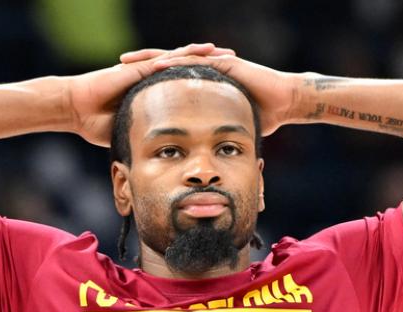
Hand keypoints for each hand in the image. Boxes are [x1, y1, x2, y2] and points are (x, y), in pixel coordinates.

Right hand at [67, 43, 235, 146]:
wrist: (78, 109)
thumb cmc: (99, 125)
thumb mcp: (133, 136)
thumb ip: (150, 145)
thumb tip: (163, 168)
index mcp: (156, 96)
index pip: (187, 90)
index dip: (209, 89)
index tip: (231, 91)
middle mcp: (155, 80)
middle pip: (190, 70)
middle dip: (215, 68)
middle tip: (239, 67)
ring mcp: (148, 71)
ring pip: (183, 59)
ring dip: (206, 56)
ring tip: (228, 55)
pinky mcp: (140, 67)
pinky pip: (167, 58)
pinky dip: (185, 54)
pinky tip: (203, 50)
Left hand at [119, 49, 302, 136]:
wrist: (285, 102)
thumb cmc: (262, 116)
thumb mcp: (229, 128)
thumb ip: (215, 137)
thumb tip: (204, 161)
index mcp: (202, 85)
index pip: (169, 80)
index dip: (147, 82)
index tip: (125, 86)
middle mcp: (205, 71)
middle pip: (166, 66)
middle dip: (141, 66)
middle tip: (117, 68)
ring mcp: (213, 64)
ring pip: (175, 59)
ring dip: (150, 59)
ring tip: (129, 62)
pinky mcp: (223, 63)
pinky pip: (195, 61)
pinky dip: (176, 62)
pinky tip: (157, 64)